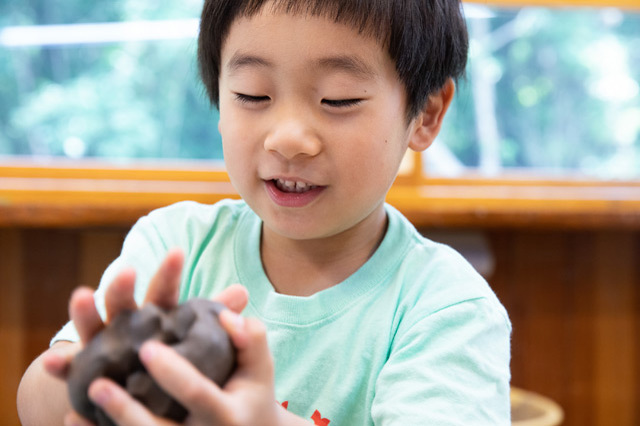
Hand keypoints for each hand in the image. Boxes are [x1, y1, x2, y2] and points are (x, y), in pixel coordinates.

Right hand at [40, 248, 252, 423]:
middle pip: (123, 302)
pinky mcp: (85, 374)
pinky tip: (54, 361)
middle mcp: (126, 325)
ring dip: (86, 312)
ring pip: (92, 327)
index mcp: (156, 315)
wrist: (142, 394)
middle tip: (127, 268)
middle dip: (123, 285)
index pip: (163, 291)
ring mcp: (102, 347)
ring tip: (81, 294)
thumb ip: (214, 318)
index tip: (178, 252)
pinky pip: (70, 370)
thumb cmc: (173, 357)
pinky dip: (59, 365)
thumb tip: (242, 292)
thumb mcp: (195, 338)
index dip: (169, 272)